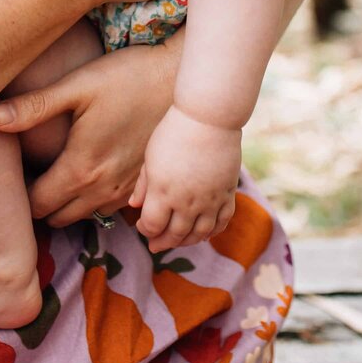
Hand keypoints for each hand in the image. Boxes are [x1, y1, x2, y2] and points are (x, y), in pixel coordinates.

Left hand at [0, 38, 177, 225]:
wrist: (179, 79)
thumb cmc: (126, 76)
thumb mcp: (76, 86)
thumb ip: (31, 107)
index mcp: (81, 169)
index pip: (36, 204)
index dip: (19, 191)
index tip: (13, 170)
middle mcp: (103, 191)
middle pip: (56, 217)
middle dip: (39, 201)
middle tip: (29, 171)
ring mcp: (126, 194)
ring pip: (82, 216)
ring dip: (64, 203)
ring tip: (53, 172)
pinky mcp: (141, 188)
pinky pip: (106, 209)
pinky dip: (90, 199)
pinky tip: (86, 170)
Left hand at [129, 106, 239, 251]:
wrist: (208, 117)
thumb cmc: (174, 132)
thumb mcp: (151, 157)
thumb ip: (143, 184)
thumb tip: (134, 205)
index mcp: (163, 191)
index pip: (152, 226)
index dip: (145, 230)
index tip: (142, 225)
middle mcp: (186, 201)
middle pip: (175, 235)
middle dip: (162, 242)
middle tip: (155, 245)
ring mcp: (209, 200)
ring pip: (199, 234)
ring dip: (186, 242)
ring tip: (178, 240)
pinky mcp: (227, 194)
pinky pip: (221, 222)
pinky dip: (212, 232)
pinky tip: (204, 232)